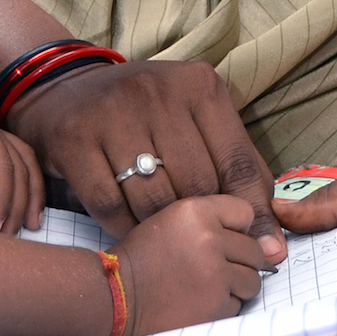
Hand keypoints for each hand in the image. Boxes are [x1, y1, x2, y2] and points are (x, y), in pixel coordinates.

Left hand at [0, 63, 44, 234]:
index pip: (4, 166)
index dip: (3, 200)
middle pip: (19, 164)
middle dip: (20, 201)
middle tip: (11, 235)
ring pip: (17, 160)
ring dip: (25, 190)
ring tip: (28, 224)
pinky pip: (0, 161)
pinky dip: (8, 183)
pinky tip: (3, 207)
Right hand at [5, 57, 285, 261]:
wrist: (64, 94)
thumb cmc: (145, 119)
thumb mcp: (197, 124)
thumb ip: (238, 173)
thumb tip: (272, 243)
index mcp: (198, 85)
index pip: (238, 163)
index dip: (252, 213)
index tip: (264, 250)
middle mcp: (156, 91)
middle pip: (196, 185)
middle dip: (200, 222)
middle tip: (195, 239)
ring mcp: (112, 112)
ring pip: (154, 199)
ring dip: (161, 229)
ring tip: (163, 236)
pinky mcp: (74, 137)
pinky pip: (109, 205)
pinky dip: (124, 227)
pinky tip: (131, 229)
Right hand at [117, 194, 265, 334]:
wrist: (115, 296)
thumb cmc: (142, 259)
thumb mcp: (172, 221)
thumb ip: (212, 221)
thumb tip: (260, 239)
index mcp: (196, 211)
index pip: (246, 212)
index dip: (237, 228)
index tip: (225, 239)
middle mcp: (209, 238)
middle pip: (254, 250)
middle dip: (238, 261)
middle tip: (211, 269)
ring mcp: (215, 274)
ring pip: (252, 280)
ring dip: (235, 286)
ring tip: (205, 286)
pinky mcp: (216, 305)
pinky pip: (238, 305)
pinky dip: (223, 307)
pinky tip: (197, 303)